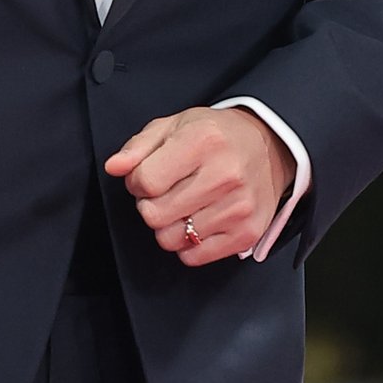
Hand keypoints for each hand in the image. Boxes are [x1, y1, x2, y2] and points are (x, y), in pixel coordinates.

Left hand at [104, 106, 294, 266]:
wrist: (268, 148)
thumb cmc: (216, 136)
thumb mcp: (174, 125)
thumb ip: (138, 147)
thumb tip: (114, 167)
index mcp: (203, 141)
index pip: (145, 181)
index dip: (136, 182)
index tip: (147, 176)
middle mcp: (224, 175)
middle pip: (154, 214)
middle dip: (149, 205)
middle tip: (165, 192)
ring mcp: (238, 208)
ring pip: (170, 239)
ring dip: (168, 225)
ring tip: (182, 205)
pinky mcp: (246, 234)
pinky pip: (193, 257)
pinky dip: (187, 244)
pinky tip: (197, 220)